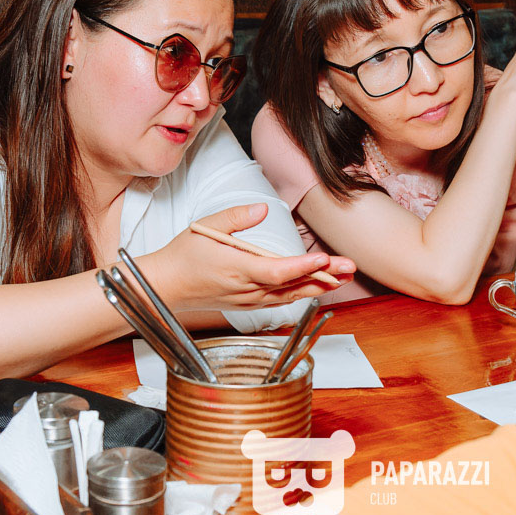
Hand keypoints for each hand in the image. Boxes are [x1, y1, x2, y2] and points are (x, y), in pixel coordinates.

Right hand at [146, 203, 355, 310]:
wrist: (166, 287)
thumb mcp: (206, 227)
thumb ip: (236, 217)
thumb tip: (263, 209)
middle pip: (292, 286)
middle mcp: (247, 289)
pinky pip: (281, 300)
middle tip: (350, 267)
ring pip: (291, 295)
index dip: (302, 267)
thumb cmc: (184, 256)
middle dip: (324, 276)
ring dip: (319, 286)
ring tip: (344, 275)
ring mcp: (249, 299)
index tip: (323, 259)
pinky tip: (318, 285)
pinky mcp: (249, 304)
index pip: (276, 272)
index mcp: (237, 269)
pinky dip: (302, 292)